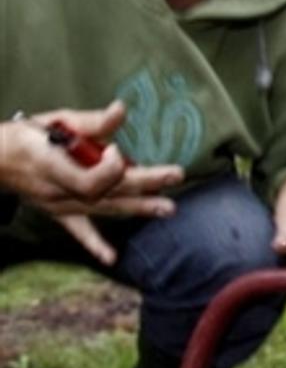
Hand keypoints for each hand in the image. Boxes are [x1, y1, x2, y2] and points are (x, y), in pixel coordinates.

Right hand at [0, 101, 184, 264]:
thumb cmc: (26, 137)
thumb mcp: (55, 122)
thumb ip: (91, 122)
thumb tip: (121, 109)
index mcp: (53, 166)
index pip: (89, 180)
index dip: (110, 168)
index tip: (118, 150)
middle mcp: (59, 191)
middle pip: (108, 191)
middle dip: (145, 183)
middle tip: (175, 175)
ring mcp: (60, 205)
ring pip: (105, 208)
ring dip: (138, 208)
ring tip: (168, 208)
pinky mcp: (59, 212)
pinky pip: (79, 231)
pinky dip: (95, 245)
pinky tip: (112, 258)